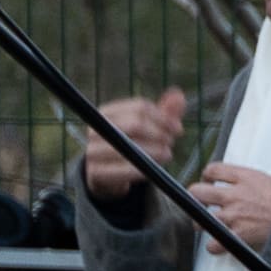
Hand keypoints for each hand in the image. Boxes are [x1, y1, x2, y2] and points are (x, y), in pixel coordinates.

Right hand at [81, 88, 189, 208]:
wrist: (107, 175)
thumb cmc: (132, 145)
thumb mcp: (149, 128)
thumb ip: (165, 113)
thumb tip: (178, 95)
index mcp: (107, 112)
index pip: (141, 107)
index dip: (165, 118)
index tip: (178, 129)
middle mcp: (95, 128)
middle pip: (136, 124)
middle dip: (160, 133)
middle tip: (170, 142)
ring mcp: (92, 150)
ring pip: (131, 146)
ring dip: (155, 151)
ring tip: (166, 154)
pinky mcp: (96, 172)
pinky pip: (124, 168)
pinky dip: (144, 167)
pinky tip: (153, 168)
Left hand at [189, 163, 270, 248]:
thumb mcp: (265, 179)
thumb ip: (244, 180)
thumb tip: (231, 183)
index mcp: (243, 177)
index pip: (212, 169)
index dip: (207, 175)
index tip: (210, 182)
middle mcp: (234, 195)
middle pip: (197, 192)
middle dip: (196, 198)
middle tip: (202, 203)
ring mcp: (234, 216)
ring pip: (200, 219)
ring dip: (203, 223)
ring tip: (213, 224)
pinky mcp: (238, 235)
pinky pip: (213, 243)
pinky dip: (215, 245)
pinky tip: (220, 243)